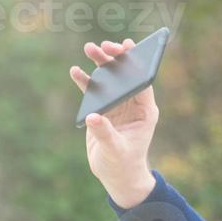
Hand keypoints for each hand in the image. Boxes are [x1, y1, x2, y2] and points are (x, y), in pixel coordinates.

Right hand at [71, 38, 159, 208]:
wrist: (116, 175)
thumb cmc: (122, 164)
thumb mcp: (115, 150)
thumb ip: (105, 133)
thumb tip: (93, 117)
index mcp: (145, 111)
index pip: (143, 82)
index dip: (136, 63)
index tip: (129, 46)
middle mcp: (133, 104)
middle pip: (125, 75)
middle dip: (115, 59)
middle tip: (103, 46)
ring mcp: (118, 105)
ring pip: (110, 78)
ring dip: (101, 64)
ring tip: (89, 48)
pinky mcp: (103, 109)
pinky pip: (94, 90)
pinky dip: (85, 81)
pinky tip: (75, 71)